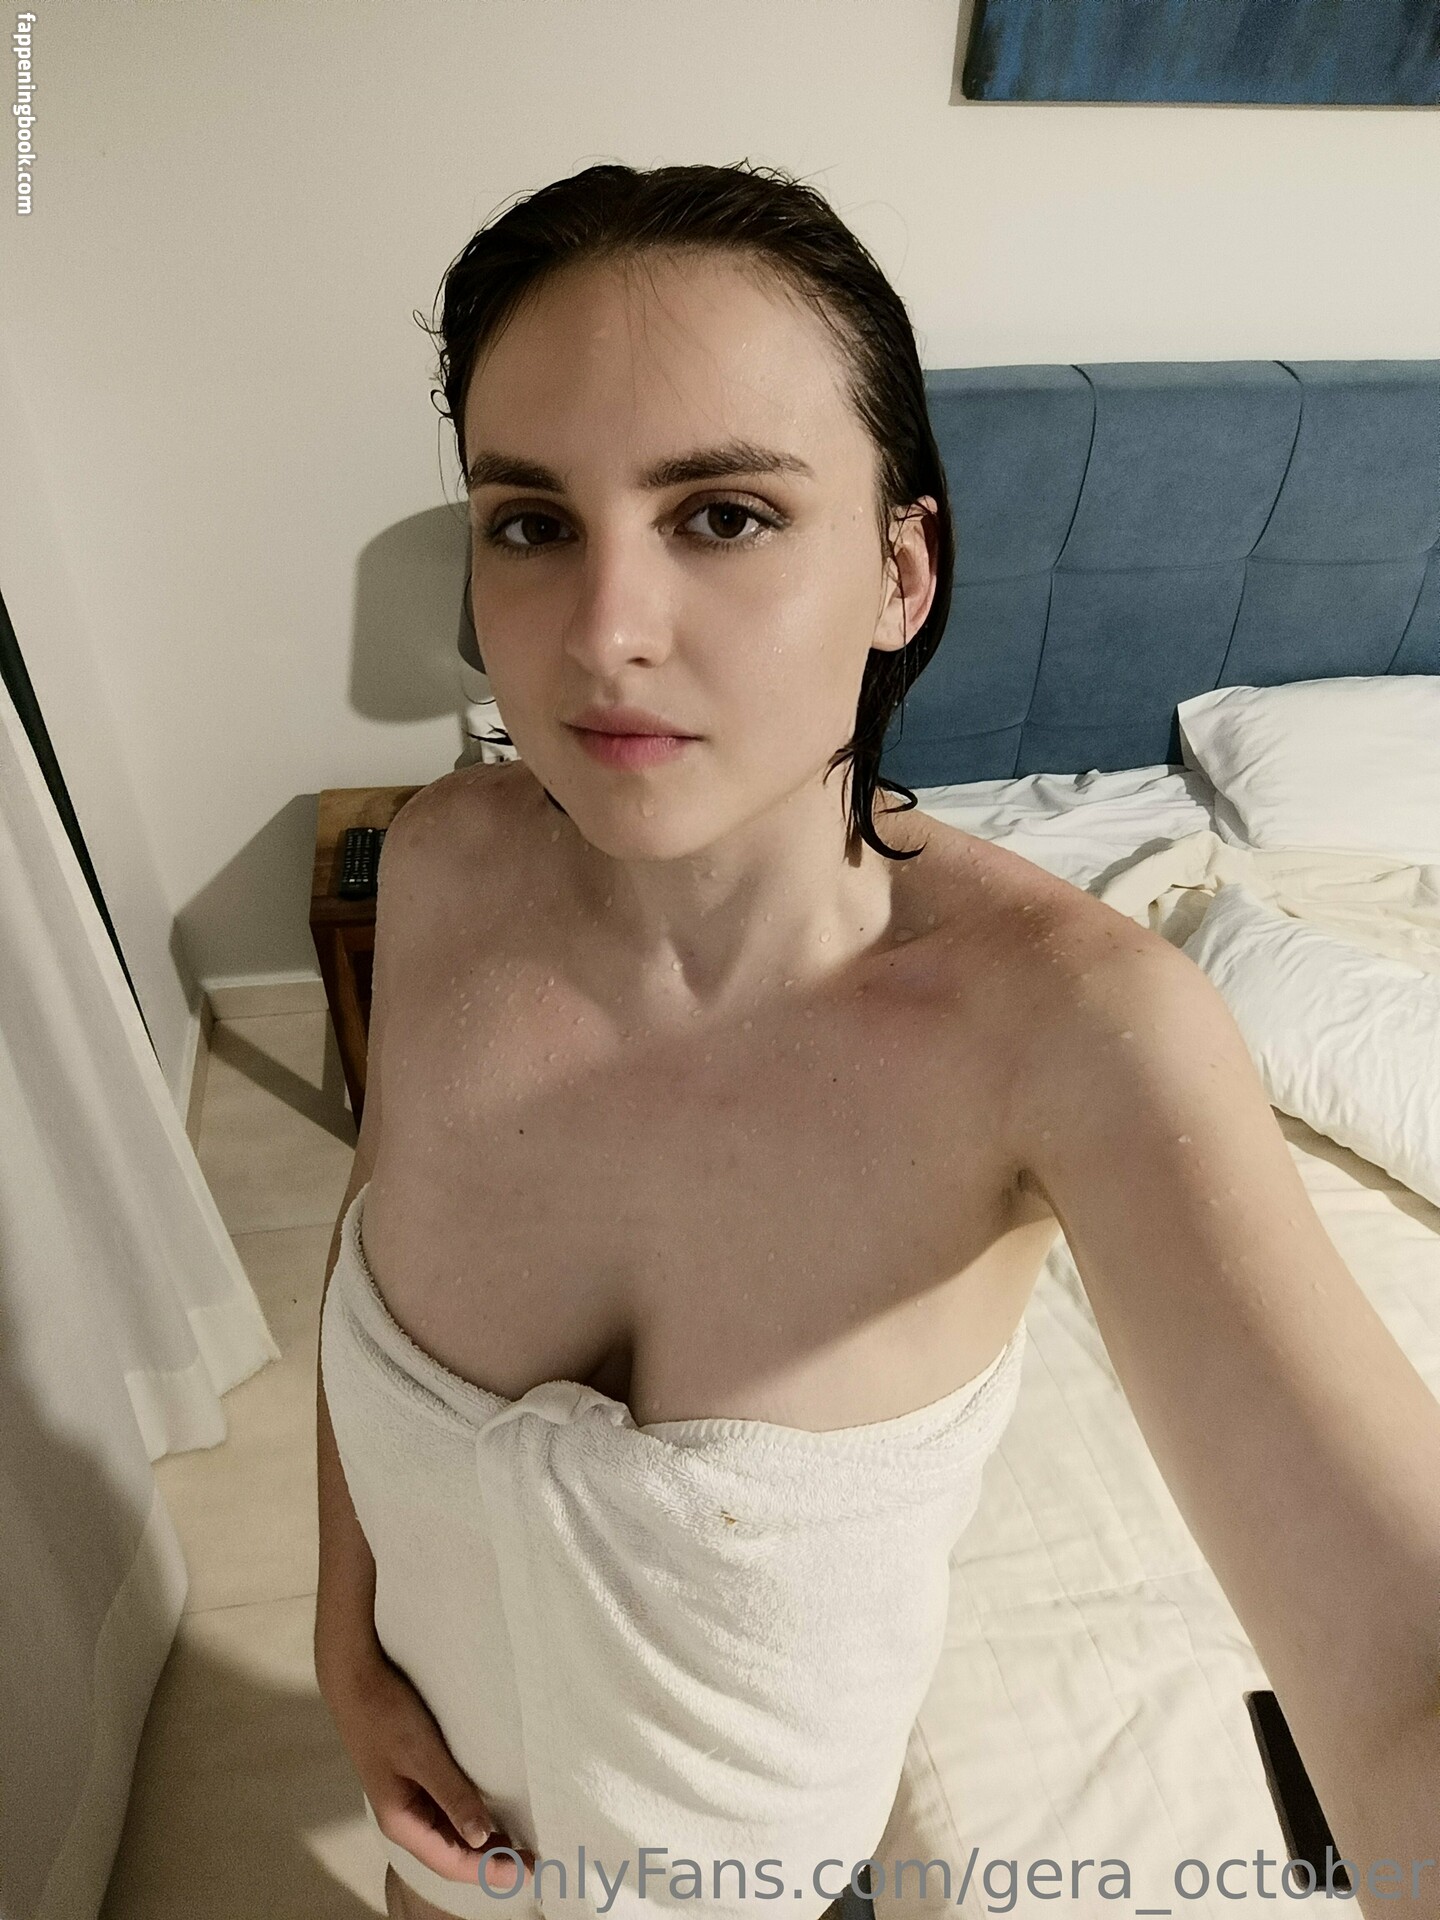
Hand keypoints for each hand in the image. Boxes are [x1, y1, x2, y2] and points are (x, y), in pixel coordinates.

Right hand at [318, 1637, 535, 1889]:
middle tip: (534, 1862)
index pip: (452, 1862)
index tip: (528, 1872)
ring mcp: (409, 1799)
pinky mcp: (415, 1779)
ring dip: (482, 1845)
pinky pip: (446, 1813)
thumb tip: (481, 1839)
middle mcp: (405, 1818)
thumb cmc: (387, 1714)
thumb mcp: (423, 1754)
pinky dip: (470, 1821)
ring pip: (450, 1836)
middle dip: (490, 1863)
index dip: (489, 1871)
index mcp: (401, 1821)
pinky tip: (493, 1817)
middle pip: (452, 1854)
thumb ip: (452, 1795)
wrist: (357, 1679)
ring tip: (521, 1846)